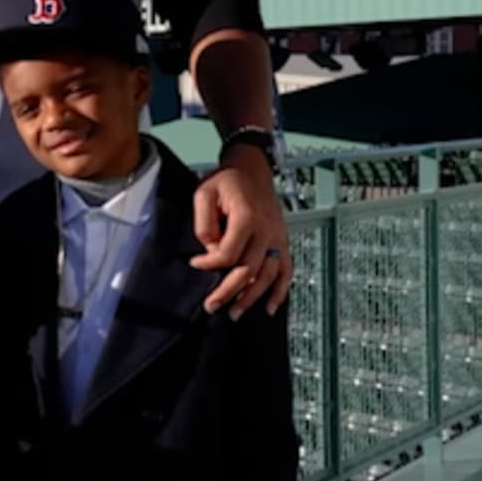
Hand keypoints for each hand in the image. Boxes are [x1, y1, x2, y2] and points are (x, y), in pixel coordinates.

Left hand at [191, 148, 292, 315]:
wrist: (251, 167)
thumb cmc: (227, 180)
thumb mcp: (204, 194)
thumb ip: (204, 225)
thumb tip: (210, 251)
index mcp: (247, 218)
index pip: (228, 254)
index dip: (209, 265)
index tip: (195, 265)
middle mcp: (266, 230)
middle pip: (248, 270)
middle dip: (229, 292)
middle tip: (212, 306)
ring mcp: (277, 236)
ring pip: (268, 275)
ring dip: (252, 297)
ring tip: (236, 313)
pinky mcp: (282, 239)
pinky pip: (286, 269)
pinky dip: (280, 290)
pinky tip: (271, 307)